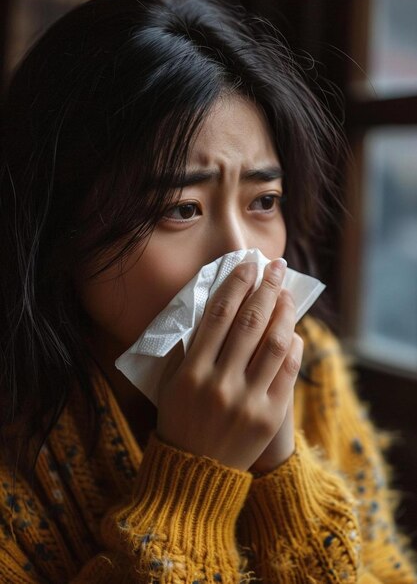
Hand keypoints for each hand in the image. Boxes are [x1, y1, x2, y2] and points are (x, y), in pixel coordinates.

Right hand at [157, 259, 300, 470]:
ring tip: (287, 293)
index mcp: (191, 372)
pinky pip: (287, 371)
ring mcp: (247, 401)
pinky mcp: (269, 416)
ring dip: (283, 312)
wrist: (195, 473)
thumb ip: (187, 349)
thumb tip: (213, 309)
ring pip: (273, 343)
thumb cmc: (179, 422)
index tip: (247, 264)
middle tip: (276, 267)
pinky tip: (294, 330)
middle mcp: (219, 383)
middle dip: (265, 288)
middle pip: (249, 322)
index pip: (219, 315)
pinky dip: (293, 345)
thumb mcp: (171, 384)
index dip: (236, 285)